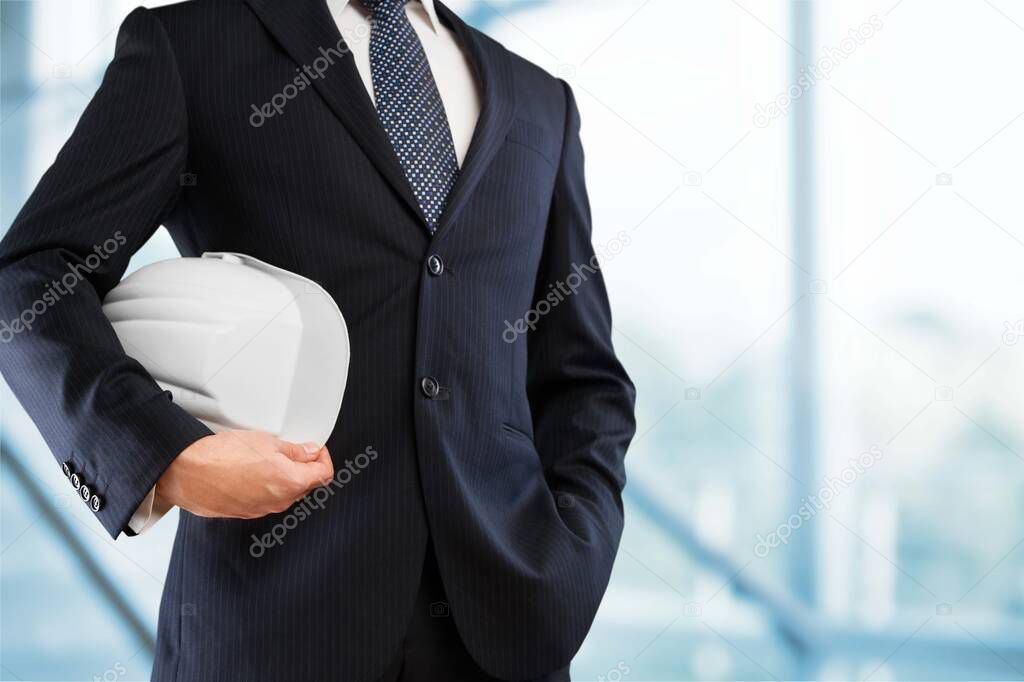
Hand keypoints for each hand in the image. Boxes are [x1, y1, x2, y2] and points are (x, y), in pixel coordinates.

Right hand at [155, 430, 333, 518]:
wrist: (187, 473)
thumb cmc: (221, 457)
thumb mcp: (267, 442)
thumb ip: (295, 450)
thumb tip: (311, 451)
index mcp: (291, 482)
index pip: (324, 474)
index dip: (323, 458)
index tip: (316, 449)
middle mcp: (280, 501)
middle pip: (306, 485)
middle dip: (305, 467)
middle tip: (293, 450)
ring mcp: (262, 509)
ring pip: (286, 493)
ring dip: (285, 477)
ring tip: (268, 458)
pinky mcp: (246, 512)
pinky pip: (266, 499)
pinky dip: (266, 486)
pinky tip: (252, 471)